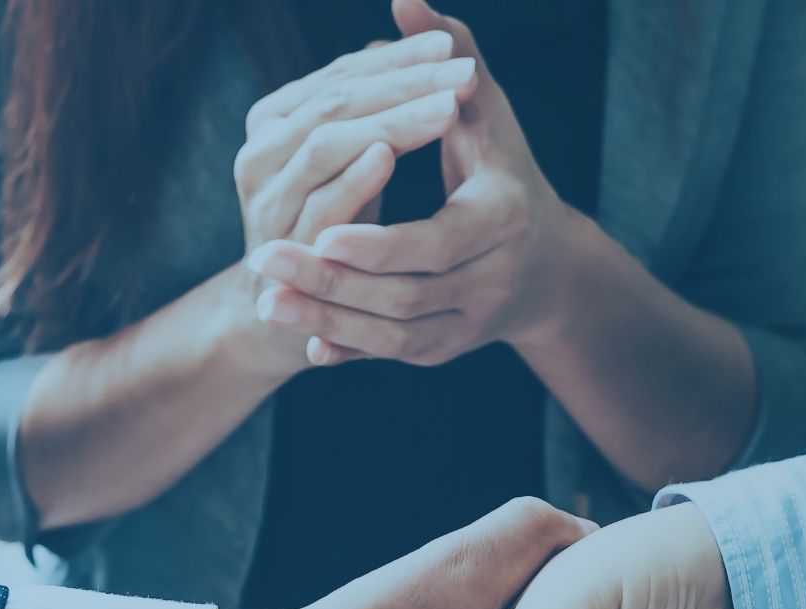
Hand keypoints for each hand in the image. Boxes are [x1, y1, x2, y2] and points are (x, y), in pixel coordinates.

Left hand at [245, 0, 602, 366]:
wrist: (542, 263)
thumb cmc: (504, 168)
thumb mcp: (486, 110)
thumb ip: (449, 56)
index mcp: (505, 217)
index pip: (438, 241)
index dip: (380, 241)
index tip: (322, 234)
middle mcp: (492, 280)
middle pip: (406, 295)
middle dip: (333, 282)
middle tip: (263, 259)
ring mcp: (468, 324)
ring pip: (392, 335)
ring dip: (326, 320)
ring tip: (267, 299)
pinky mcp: (443, 350)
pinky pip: (388, 355)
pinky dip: (345, 349)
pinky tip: (300, 343)